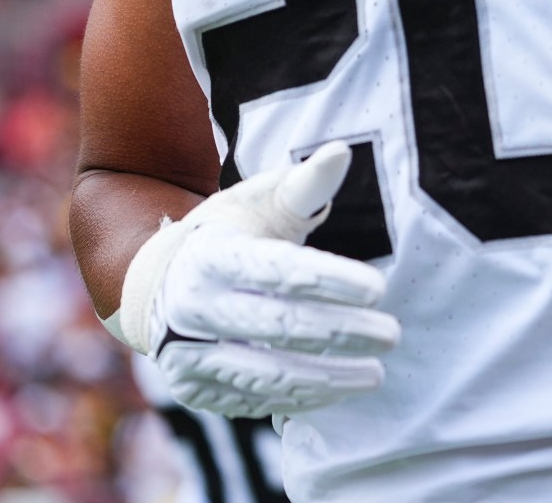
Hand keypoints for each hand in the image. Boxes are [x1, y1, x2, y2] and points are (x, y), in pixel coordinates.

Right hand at [126, 143, 400, 418]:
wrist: (160, 284)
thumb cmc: (229, 236)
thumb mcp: (258, 203)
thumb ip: (304, 185)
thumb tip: (342, 152)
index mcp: (212, 255)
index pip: (277, 270)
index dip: (330, 280)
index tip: (378, 288)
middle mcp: (193, 308)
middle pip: (276, 324)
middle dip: (341, 332)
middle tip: (391, 335)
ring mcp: (188, 354)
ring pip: (266, 373)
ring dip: (327, 376)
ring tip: (376, 373)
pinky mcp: (195, 390)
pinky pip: (254, 400)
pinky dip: (301, 398)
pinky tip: (338, 389)